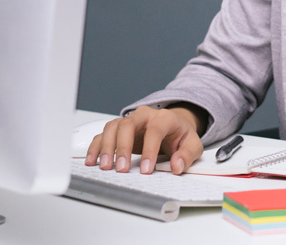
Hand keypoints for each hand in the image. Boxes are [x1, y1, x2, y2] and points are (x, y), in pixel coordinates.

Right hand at [84, 104, 204, 174]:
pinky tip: (92, 161)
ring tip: (106, 167)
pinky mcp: (118, 129)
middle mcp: (144, 116)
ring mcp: (129, 121)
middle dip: (123, 147)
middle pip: (128, 124)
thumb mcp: (193, 144)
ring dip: (107, 147)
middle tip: (122, 169)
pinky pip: (103, 134)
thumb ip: (187, 155)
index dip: (149, 150)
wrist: (173, 126)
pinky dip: (96, 146)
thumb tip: (176, 166)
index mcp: (164, 117)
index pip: (154, 130)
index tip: (146, 170)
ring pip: (113, 127)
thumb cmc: (180, 135)